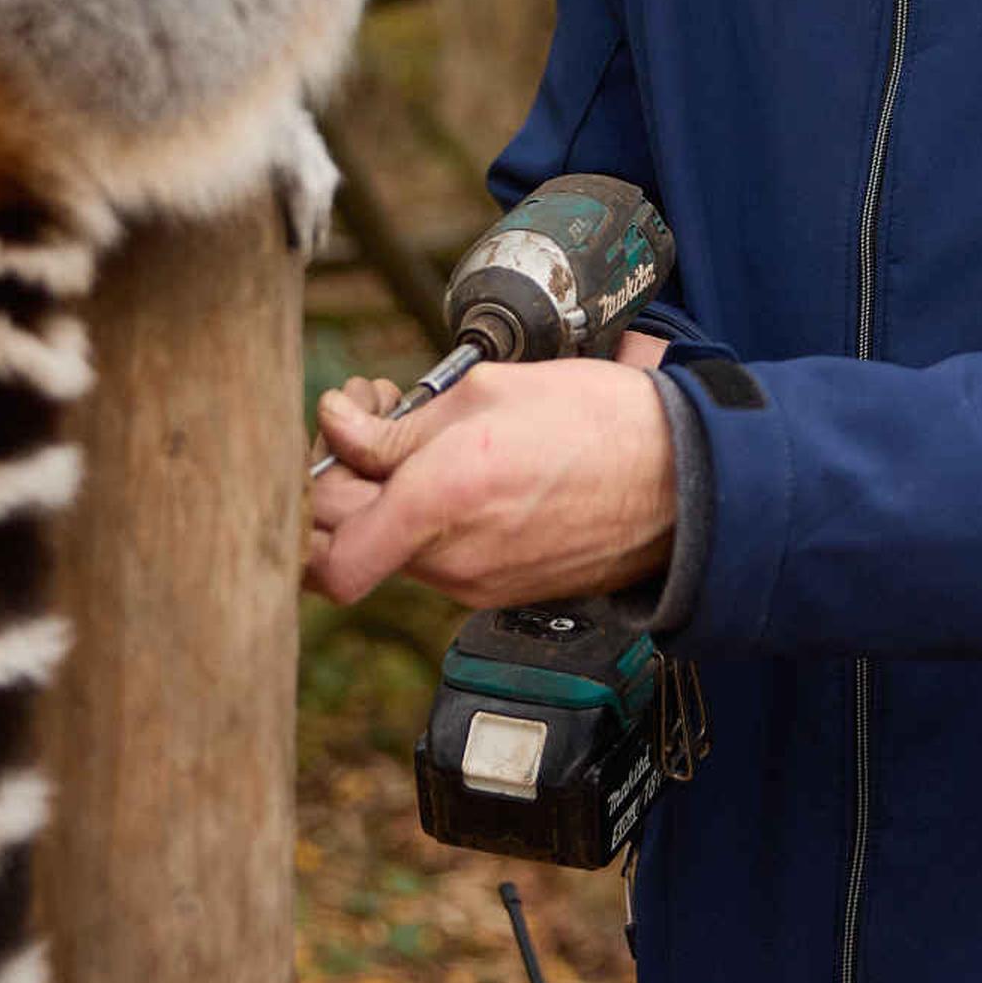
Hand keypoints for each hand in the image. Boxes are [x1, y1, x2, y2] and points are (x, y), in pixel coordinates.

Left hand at [302, 333, 674, 607]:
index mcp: (440, 501)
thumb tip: (342, 431)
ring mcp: (475, 583)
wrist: (678, 478)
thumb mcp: (485, 393)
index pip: (329, 561)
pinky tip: (453, 469)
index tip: (329, 445)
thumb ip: (398, 425)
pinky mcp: (499, 589)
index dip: (303, 506)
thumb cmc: (593, 422)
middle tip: (368, 418)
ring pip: (389, 549)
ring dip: (381, 497)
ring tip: (417, 433)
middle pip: (345, 545)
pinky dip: (424, 517)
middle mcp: (451, 559)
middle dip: (337, 480)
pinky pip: (435, 557)